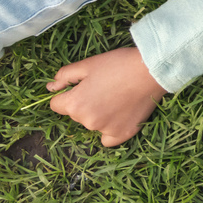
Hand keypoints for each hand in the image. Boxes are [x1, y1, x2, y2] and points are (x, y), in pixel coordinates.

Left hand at [47, 46, 168, 146]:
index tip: (82, 85)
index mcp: (75, 104)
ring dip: (99, 114)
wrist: (151, 70)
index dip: (67, 93)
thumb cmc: (117, 64)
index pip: (56, 105)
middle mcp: (87, 121)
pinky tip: (119, 116)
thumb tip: (51, 87)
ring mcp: (105, 130)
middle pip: (76, 114)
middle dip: (84, 103)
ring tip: (117, 97)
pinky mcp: (123, 134)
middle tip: (104, 87)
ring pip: (93, 123)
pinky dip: (110, 130)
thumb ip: (64, 77)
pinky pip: (108, 139)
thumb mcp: (87, 65)